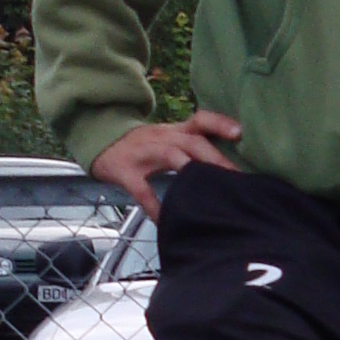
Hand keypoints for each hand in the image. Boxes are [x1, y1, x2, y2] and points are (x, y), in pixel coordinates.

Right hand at [91, 113, 241, 220]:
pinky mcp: (125, 172)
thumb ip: (191, 146)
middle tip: (236, 178)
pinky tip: (165, 219)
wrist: (99, 143)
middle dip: (215, 158)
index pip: (200, 120)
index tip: (240, 133)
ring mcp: (142, 154)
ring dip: (190, 169)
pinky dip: (154, 205)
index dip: (220, 123)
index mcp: (173, 131)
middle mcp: (161, 137)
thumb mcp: (166, 139)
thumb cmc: (142, 146)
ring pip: (169, 155)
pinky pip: (141, 189)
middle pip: (192, 141)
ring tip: (209, 188)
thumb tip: (227, 168)